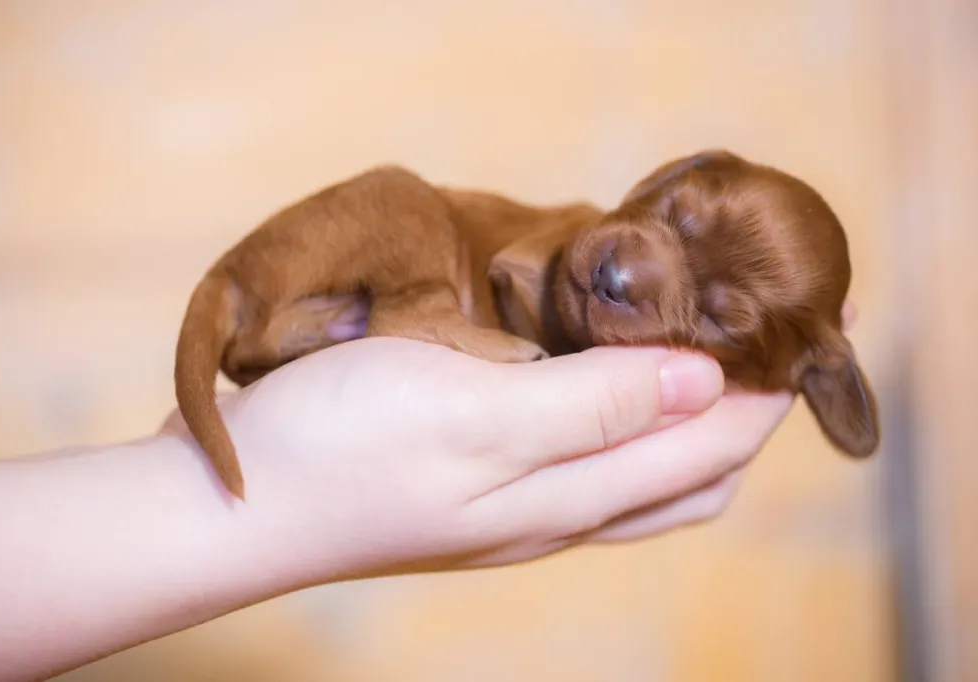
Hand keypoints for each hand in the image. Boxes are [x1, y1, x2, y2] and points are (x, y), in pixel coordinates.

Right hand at [158, 307, 865, 581]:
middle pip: (690, 473)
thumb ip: (594, 406)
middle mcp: (558, 513)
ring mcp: (518, 508)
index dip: (770, 390)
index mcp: (571, 494)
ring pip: (641, 474)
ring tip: (699, 351)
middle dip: (745, 410)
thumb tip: (704, 385)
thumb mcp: (477, 412)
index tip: (806, 321)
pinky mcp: (481, 489)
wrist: (239, 504)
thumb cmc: (346, 447)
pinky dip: (623, 421)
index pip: (712, 446)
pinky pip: (586, 463)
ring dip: (685, 419)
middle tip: (760, 333)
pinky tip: (600, 377)